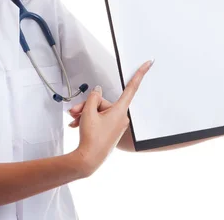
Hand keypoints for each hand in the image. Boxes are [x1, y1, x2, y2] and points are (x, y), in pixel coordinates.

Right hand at [75, 60, 152, 176]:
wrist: (88, 160)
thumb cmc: (91, 138)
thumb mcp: (89, 113)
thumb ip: (93, 98)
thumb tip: (97, 91)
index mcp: (120, 110)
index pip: (132, 87)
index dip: (140, 73)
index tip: (149, 62)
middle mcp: (121, 117)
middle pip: (103, 102)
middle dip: (87, 105)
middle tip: (74, 111)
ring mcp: (116, 125)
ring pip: (100, 111)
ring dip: (85, 113)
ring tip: (73, 119)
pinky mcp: (111, 132)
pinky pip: (100, 120)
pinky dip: (88, 121)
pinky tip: (77, 125)